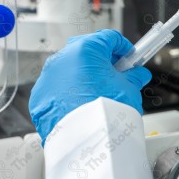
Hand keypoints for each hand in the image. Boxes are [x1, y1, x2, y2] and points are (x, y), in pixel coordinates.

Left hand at [29, 29, 151, 141]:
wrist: (87, 141)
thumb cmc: (106, 113)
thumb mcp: (128, 89)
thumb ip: (132, 77)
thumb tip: (137, 75)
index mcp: (86, 49)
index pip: (108, 38)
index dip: (122, 46)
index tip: (129, 56)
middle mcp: (62, 58)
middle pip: (85, 50)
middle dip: (101, 59)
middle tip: (115, 72)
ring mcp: (48, 77)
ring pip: (69, 68)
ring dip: (83, 75)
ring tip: (98, 91)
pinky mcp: (40, 95)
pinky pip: (57, 87)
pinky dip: (68, 91)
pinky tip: (81, 103)